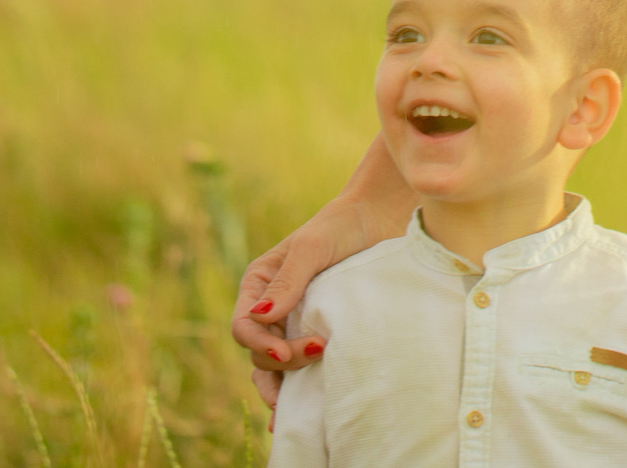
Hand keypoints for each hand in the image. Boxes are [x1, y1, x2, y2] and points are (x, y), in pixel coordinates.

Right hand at [231, 197, 380, 405]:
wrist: (382, 218)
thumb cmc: (342, 225)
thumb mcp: (311, 247)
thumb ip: (287, 282)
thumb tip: (260, 319)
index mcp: (259, 286)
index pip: (244, 328)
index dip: (261, 346)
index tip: (287, 354)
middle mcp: (273, 308)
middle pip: (261, 352)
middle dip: (282, 363)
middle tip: (319, 352)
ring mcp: (297, 322)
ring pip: (279, 366)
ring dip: (288, 385)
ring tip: (303, 407)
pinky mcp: (323, 331)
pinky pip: (305, 365)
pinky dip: (302, 387)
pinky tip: (305, 409)